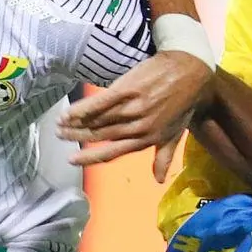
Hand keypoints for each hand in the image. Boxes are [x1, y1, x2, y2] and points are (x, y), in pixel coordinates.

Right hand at [59, 51, 214, 180]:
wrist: (191, 71)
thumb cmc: (184, 102)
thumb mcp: (176, 133)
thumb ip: (163, 157)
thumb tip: (158, 180)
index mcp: (147, 139)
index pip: (113, 152)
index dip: (91, 157)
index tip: (72, 160)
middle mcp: (137, 126)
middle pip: (100, 135)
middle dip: (77, 137)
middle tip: (60, 136)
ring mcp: (132, 108)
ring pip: (98, 120)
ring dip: (76, 123)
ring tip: (59, 124)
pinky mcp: (127, 89)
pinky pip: (100, 102)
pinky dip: (83, 108)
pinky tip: (69, 111)